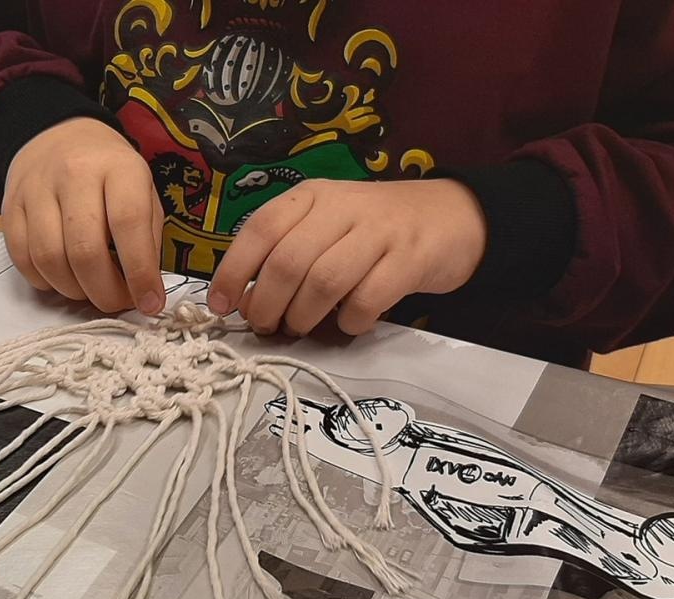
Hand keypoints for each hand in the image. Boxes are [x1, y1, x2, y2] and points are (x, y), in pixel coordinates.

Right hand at [1, 118, 166, 314]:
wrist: (59, 136)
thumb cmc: (109, 173)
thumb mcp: (143, 190)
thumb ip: (147, 238)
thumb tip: (146, 291)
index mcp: (118, 167)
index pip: (128, 223)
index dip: (140, 272)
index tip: (150, 303)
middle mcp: (74, 173)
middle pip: (84, 249)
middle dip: (104, 291)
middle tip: (117, 302)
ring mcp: (36, 189)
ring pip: (50, 259)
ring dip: (74, 290)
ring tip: (90, 290)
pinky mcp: (10, 206)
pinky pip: (23, 258)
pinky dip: (45, 281)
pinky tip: (63, 278)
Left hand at [207, 178, 487, 335]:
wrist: (451, 216)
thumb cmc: (372, 230)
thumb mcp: (325, 226)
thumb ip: (286, 253)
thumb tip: (243, 299)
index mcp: (312, 197)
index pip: (260, 228)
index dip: (234, 270)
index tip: (221, 305)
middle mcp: (342, 207)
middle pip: (288, 261)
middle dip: (268, 304)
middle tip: (266, 325)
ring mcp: (379, 232)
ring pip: (324, 281)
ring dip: (304, 315)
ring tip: (301, 327)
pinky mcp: (410, 259)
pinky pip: (368, 299)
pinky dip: (350, 320)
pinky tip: (349, 321)